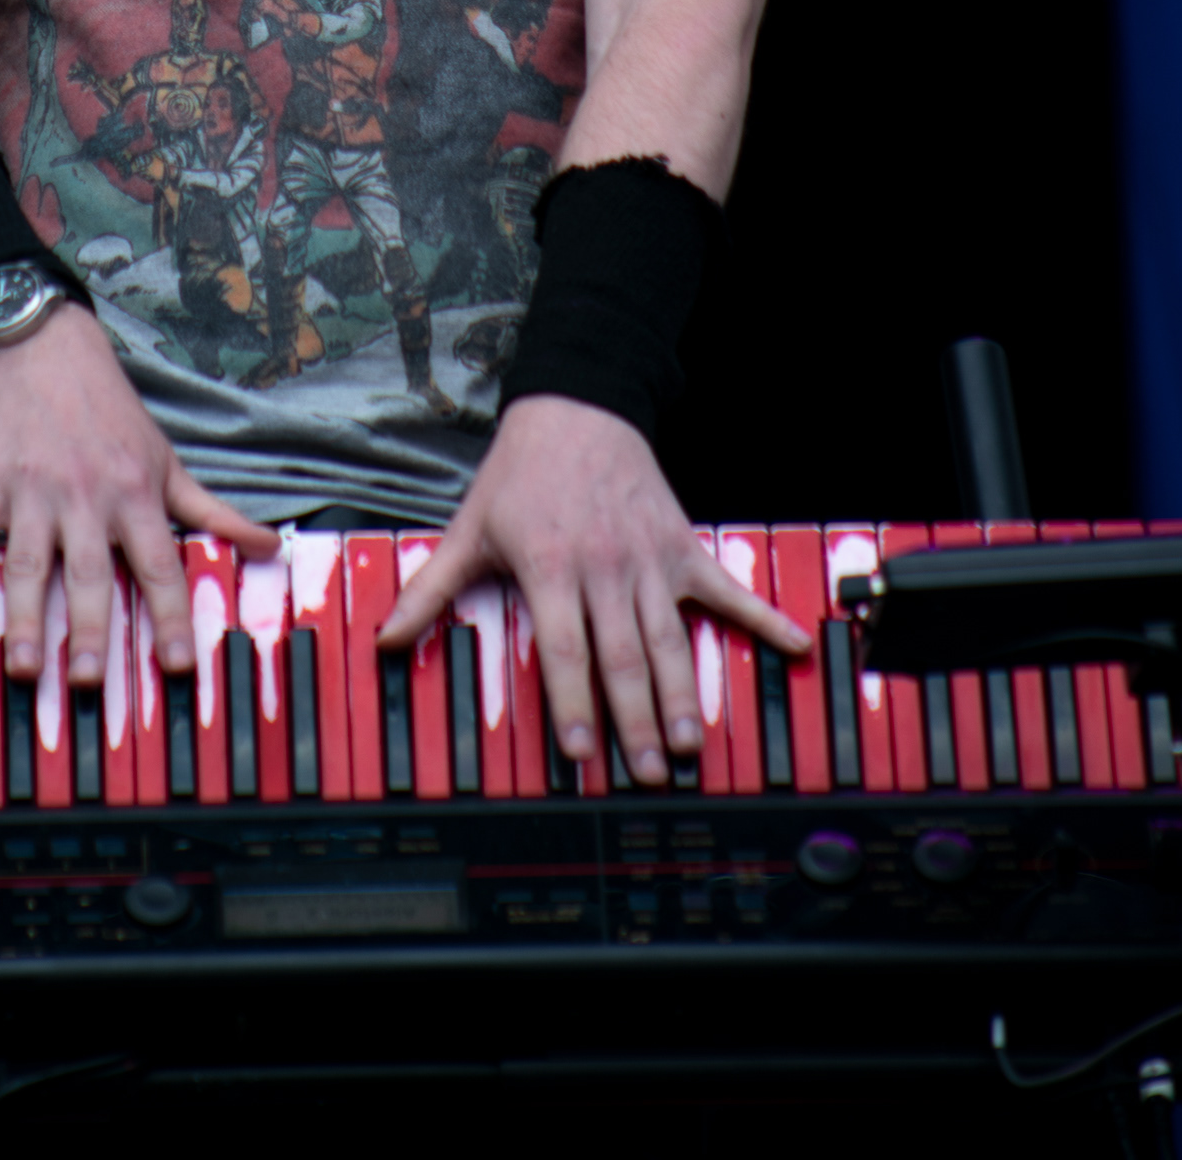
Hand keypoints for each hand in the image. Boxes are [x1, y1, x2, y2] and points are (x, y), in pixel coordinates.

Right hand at [0, 302, 276, 688]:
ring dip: (26, 617)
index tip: (177, 665)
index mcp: (135, 494)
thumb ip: (212, 513)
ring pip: (30, 563)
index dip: (170, 616)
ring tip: (24, 667)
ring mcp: (35, 491)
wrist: (49, 354)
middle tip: (88, 681)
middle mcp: (87, 496)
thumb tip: (269, 547)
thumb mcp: (168, 462)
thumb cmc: (114, 417)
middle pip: (91, 572)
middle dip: (90, 628)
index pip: (159, 564)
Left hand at [377, 395, 810, 786]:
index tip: (581, 753)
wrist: (576, 408)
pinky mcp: (682, 546)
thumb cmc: (521, 475)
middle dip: (637, 720)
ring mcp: (650, 558)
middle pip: (624, 656)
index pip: (566, 648)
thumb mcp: (469, 529)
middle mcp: (605, 567)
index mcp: (551, 566)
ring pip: (670, 638)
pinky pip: (726, 590)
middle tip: (650, 772)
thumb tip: (385, 640)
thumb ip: (430, 591)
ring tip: (694, 745)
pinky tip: (796, 647)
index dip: (573, 703)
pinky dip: (763, 618)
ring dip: (685, 695)